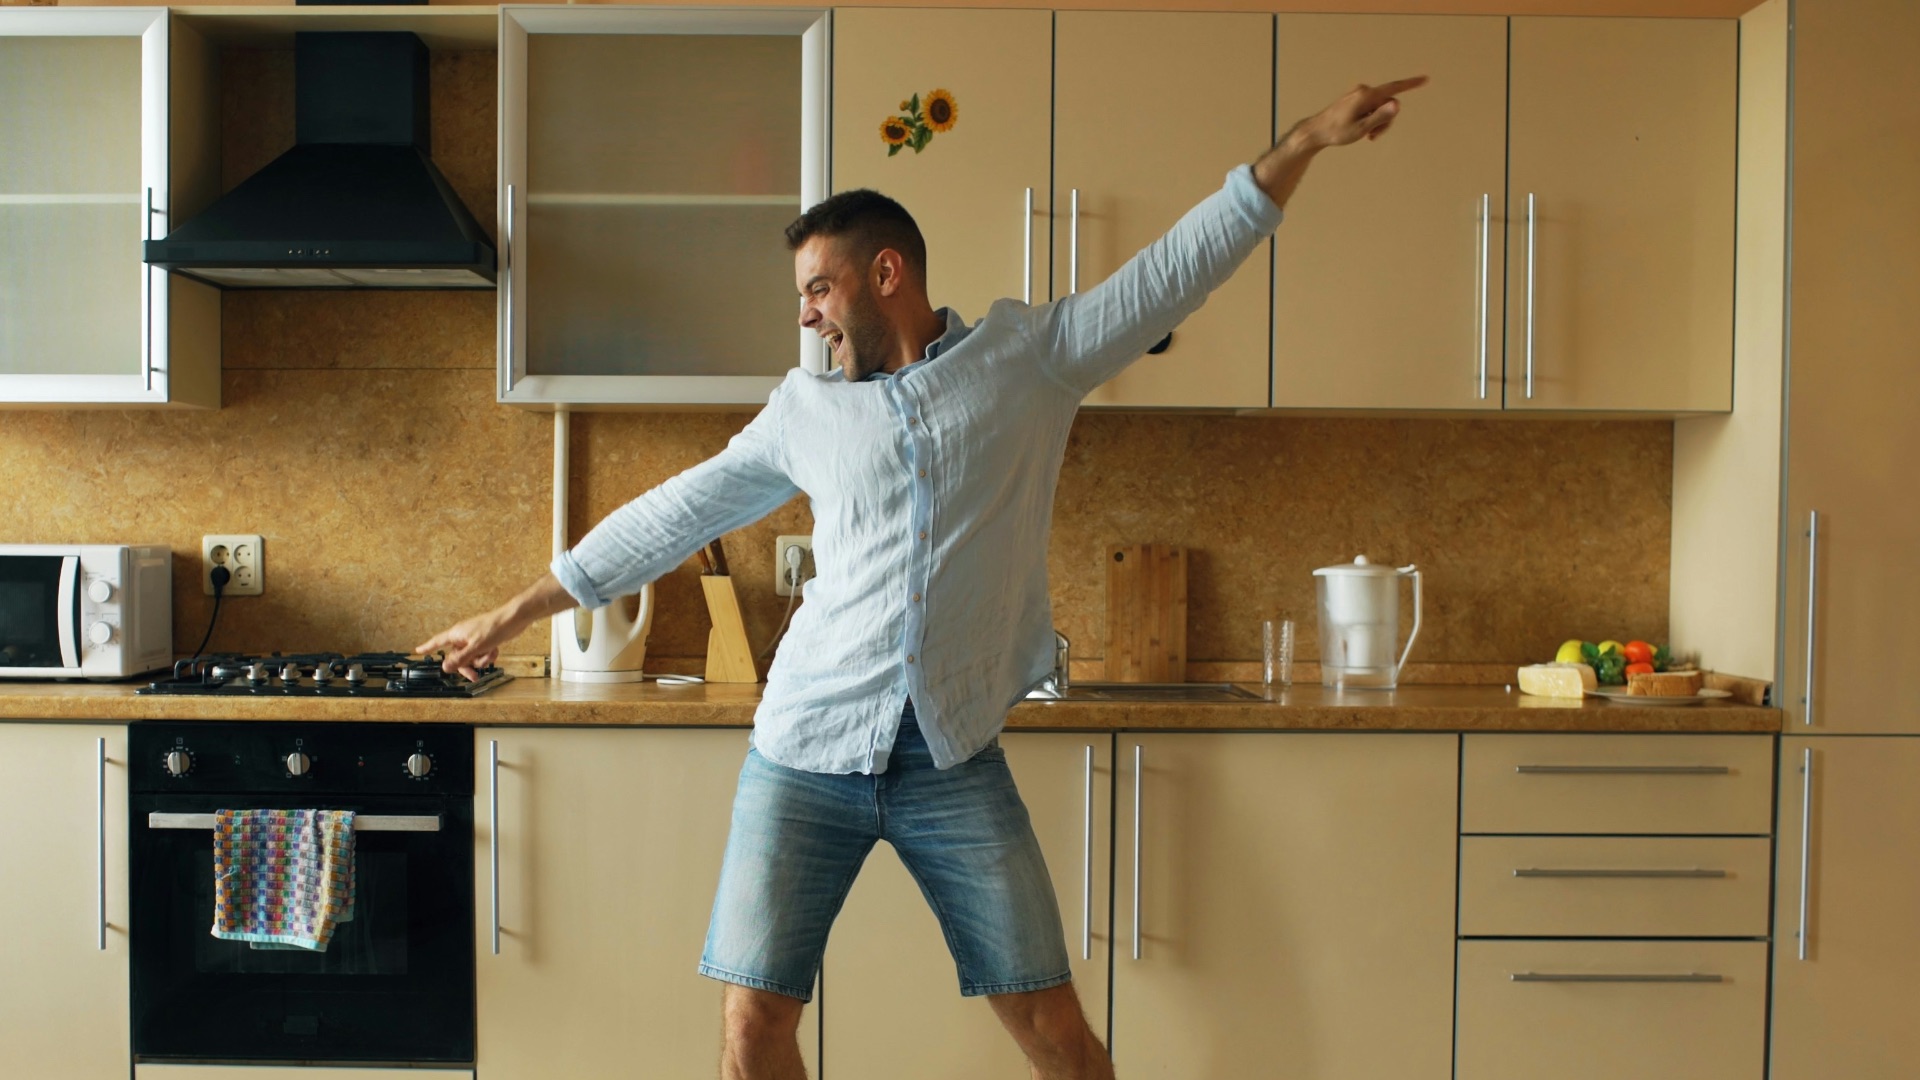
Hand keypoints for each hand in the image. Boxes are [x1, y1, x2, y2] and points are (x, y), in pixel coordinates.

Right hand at [415, 608, 517, 681]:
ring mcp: (474, 638)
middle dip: (467, 666)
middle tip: (474, 676)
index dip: (427, 647)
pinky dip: (488, 655)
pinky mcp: (485, 641)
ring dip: (481, 660)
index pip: (437, 642)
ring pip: (472, 657)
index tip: (417, 650)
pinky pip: (482, 654)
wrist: (513, 619)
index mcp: (456, 634)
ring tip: (490, 654)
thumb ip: (460, 658)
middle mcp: (463, 636)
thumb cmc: (493, 628)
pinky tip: (495, 650)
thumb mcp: (475, 647)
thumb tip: (445, 667)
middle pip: (457, 657)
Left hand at [1296, 76, 1428, 149]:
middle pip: (1388, 103)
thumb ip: (1380, 117)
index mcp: (1366, 96)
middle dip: (1386, 120)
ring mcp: (1359, 94)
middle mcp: (1363, 91)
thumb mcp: (1361, 129)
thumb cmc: (1337, 132)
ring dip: (1378, 122)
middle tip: (1373, 136)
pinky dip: (1371, 119)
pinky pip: (1371, 108)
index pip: (1393, 88)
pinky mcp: (1356, 99)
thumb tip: (1397, 104)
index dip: (1411, 84)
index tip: (1425, 79)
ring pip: (1380, 107)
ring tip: (1366, 136)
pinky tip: (1362, 130)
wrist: (1316, 132)